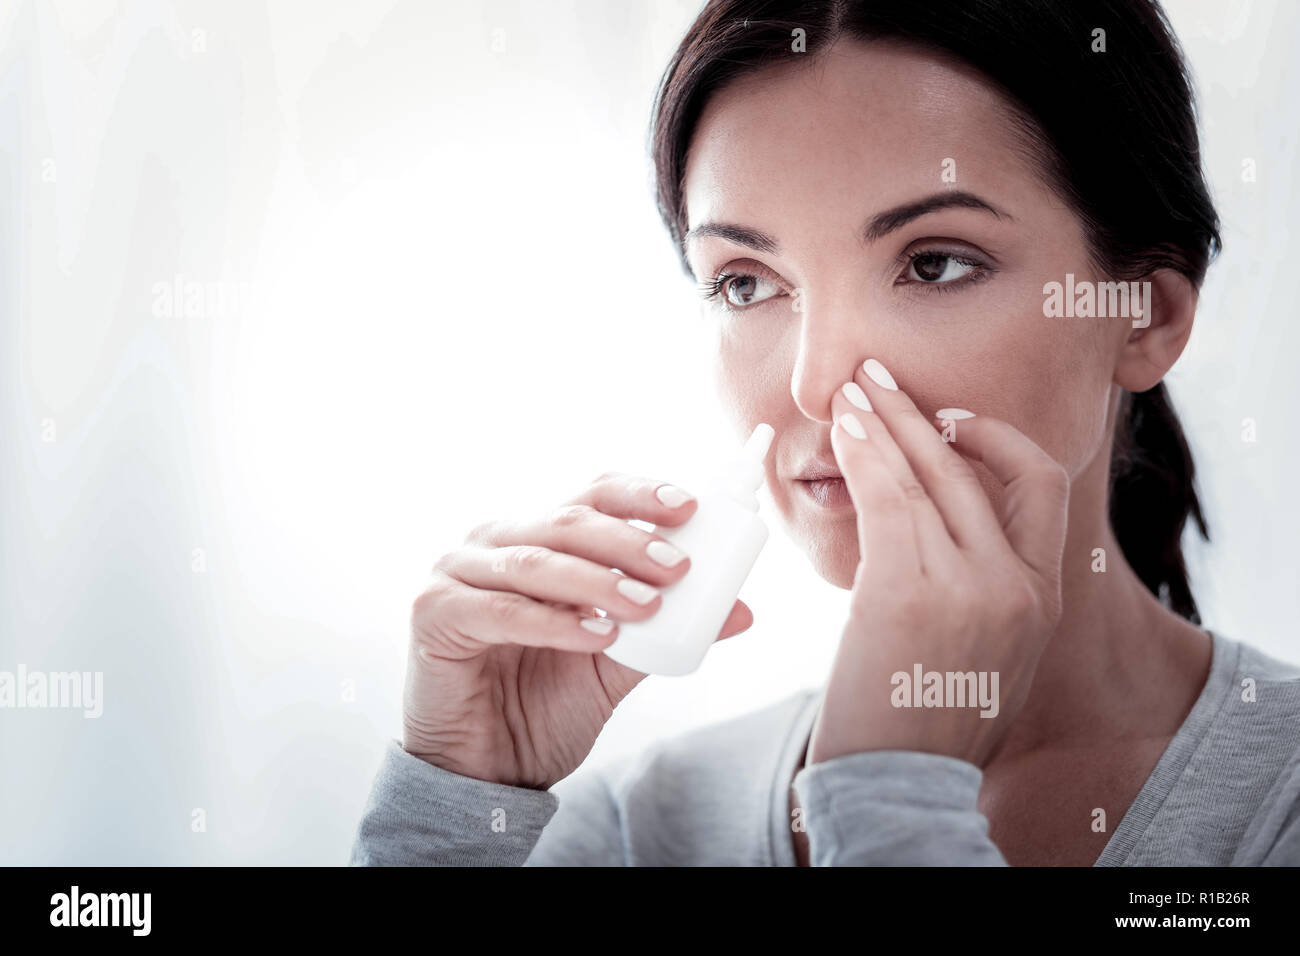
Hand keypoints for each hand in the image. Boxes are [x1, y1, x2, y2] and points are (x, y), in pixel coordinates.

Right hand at [402, 472, 753, 789]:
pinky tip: (595, 635)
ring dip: (598, 580)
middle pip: (569, 520)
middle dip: (629, 541)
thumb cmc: (544, 706)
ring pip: (537, 561)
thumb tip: (741, 610)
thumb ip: (669, 633)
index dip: (639, 495)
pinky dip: (553, 622)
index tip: (689, 508)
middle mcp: (497, 542)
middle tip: (677, 569)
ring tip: (646, 605)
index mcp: (540, 537)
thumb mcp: (618, 664)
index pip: (592, 495)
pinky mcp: (433, 612)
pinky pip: (500, 610)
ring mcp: (458, 572)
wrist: (486, 771)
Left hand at [806, 358, 1068, 769]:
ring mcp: (965, 586)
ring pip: (923, 474)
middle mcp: (1015, 583)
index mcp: (1043, 596)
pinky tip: (842, 428)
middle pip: (971, 468)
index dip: (998, 439)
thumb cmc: (934, 720)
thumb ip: (992, 592)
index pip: (1041, 485)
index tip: (953, 420)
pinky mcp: (905, 591)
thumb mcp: (995, 655)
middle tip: (880, 378)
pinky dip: (861, 453)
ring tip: (850, 389)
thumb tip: (955, 536)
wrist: (900, 782)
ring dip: (881, 421)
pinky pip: (885, 498)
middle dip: (920, 415)